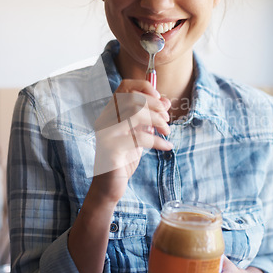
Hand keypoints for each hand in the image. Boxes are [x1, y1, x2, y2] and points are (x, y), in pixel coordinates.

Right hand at [92, 79, 172, 201]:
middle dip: (155, 106)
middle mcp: (105, 119)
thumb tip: (166, 101)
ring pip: (136, 114)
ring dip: (158, 121)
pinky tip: (167, 147)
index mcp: (110, 112)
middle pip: (133, 98)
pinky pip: (140, 137)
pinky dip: (158, 141)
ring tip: (166, 132)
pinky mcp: (111, 149)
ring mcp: (106, 133)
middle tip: (166, 119)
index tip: (160, 99)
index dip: (145, 87)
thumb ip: (149, 117)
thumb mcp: (139, 133)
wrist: (108, 187)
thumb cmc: (124, 158)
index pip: (125, 86)